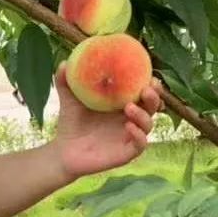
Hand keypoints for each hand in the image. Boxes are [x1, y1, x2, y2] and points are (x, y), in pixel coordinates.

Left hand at [52, 64, 162, 178]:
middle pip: (151, 107)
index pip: (143, 92)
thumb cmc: (71, 124)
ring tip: (129, 107)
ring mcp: (129, 136)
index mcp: (122, 104)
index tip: (149, 74)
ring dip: (143, 115)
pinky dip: (138, 135)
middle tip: (147, 88)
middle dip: (154, 97)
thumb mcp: (69, 100)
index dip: (151, 84)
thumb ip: (65, 81)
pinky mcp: (126, 153)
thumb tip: (63, 62)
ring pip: (148, 125)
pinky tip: (128, 126)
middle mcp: (130, 119)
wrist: (64, 151)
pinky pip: (140, 144)